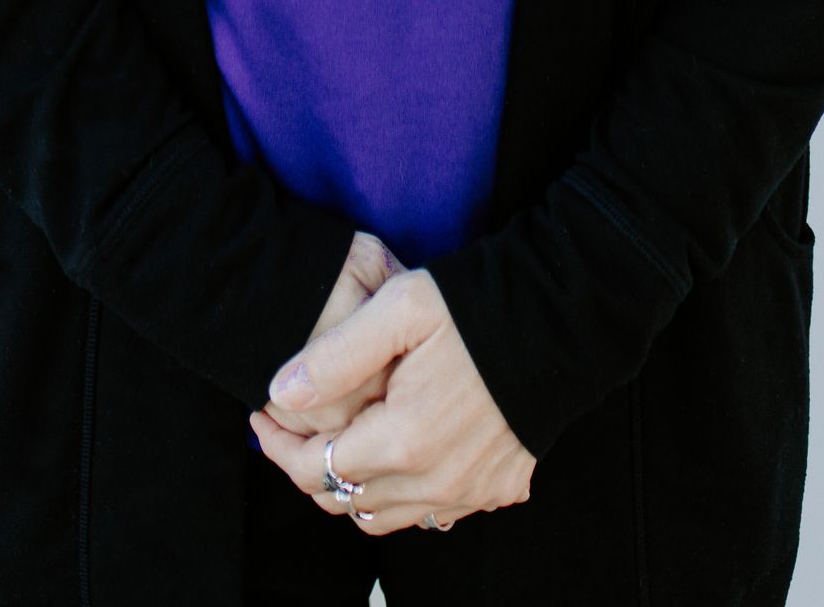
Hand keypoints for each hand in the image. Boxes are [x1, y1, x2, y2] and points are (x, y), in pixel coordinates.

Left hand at [248, 268, 534, 533]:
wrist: (563, 320)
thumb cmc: (478, 306)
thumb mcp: (400, 308)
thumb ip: (335, 355)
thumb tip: (281, 393)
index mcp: (404, 441)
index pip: (315, 470)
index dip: (278, 446)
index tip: (260, 414)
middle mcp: (436, 481)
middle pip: (346, 500)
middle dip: (308, 468)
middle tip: (291, 428)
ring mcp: (471, 492)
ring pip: (387, 516)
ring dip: (355, 488)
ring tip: (340, 442)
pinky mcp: (500, 488)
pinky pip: (434, 511)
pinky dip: (406, 493)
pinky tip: (401, 452)